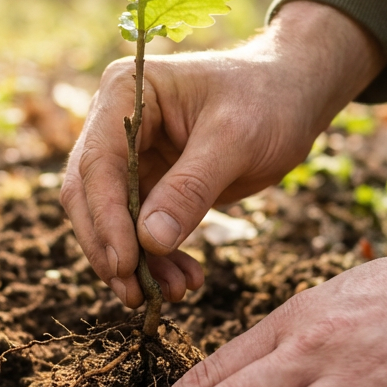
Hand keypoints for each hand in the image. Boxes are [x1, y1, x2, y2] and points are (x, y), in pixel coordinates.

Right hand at [62, 1, 385, 305]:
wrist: (295, 95)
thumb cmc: (267, 99)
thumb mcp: (235, 140)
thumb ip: (190, 188)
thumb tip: (148, 242)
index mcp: (126, 92)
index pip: (98, 163)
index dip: (106, 218)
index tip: (124, 264)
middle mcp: (116, 123)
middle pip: (91, 195)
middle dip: (111, 247)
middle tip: (133, 293)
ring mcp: (131, 156)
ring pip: (113, 221)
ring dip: (136, 263)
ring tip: (172, 294)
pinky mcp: (151, 184)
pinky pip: (142, 231)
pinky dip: (159, 260)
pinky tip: (185, 281)